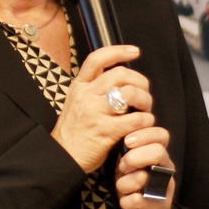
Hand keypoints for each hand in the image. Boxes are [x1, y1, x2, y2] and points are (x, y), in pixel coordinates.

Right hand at [51, 44, 154, 172]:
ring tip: (145, 109)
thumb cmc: (74, 131)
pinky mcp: (105, 131)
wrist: (62, 157)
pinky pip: (134, 119)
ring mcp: (95, 113)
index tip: (134, 51)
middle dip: (140, 81)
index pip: (97, 59)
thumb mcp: (77, 102)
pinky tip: (144, 124)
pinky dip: (145, 120)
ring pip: (130, 94)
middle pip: (120, 75)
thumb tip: (120, 79)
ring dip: (145, 100)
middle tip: (144, 93)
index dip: (118, 51)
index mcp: (79, 86)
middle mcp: (86, 96)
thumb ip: (94, 89)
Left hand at [114, 126, 180, 208]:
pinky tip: (126, 203)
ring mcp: (165, 189)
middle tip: (123, 166)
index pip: (161, 135)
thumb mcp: (130, 168)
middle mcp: (166, 170)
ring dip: (126, 183)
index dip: (144, 134)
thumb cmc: (136, 189)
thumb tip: (118, 135)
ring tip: (123, 188)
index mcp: (159, 156)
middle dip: (134, 157)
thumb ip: (127, 152)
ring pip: (145, 177)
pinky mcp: (160, 207)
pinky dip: (127, 201)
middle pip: (158, 151)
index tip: (127, 141)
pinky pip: (138, 200)